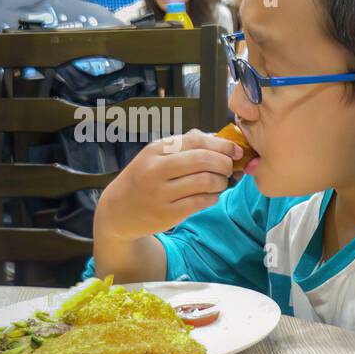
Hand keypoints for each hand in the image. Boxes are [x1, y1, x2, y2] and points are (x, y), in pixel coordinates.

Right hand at [94, 128, 239, 241]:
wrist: (118, 210)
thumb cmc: (145, 178)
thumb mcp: (157, 156)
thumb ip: (186, 146)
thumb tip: (221, 139)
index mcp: (156, 149)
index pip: (196, 140)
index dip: (222, 145)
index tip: (236, 151)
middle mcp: (156, 169)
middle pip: (204, 160)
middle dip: (225, 164)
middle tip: (229, 169)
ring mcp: (161, 192)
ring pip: (206, 181)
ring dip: (221, 182)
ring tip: (221, 183)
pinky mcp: (168, 213)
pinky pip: (202, 202)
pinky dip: (214, 197)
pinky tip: (212, 196)